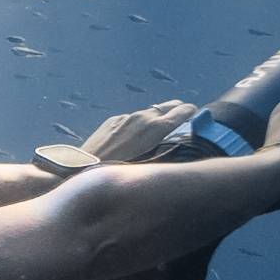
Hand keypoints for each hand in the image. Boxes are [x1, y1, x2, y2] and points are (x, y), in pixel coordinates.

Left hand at [27, 97, 205, 177]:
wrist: (82, 168)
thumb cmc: (119, 173)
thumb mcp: (150, 164)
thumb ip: (167, 149)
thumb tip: (180, 145)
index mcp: (156, 127)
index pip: (183, 110)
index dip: (192, 113)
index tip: (197, 116)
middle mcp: (142, 117)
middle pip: (169, 105)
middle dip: (178, 109)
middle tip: (185, 117)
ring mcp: (126, 117)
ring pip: (150, 111)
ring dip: (159, 116)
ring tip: (164, 126)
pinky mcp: (113, 120)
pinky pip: (133, 118)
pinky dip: (141, 122)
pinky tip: (139, 135)